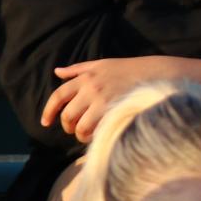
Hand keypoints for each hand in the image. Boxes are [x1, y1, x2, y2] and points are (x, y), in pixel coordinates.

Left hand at [42, 57, 164, 143]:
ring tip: (88, 135)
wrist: (156, 73)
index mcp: (86, 77)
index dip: (49, 111)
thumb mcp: (102, 64)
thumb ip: (78, 69)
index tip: (45, 123)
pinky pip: (98, 131)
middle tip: (74, 129)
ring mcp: (104, 101)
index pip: (58, 96)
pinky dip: (96, 136)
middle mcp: (91, 89)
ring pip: (81, 127)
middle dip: (68, 126)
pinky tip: (101, 134)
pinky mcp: (115, 112)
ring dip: (81, 134)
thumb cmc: (128, 69)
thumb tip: (57, 71)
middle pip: (68, 115)